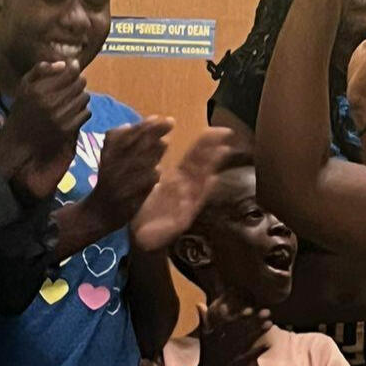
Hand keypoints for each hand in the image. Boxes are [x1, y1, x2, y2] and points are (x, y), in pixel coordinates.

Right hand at [0, 60, 89, 198]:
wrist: (19, 139)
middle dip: (78, 81)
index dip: (74, 67)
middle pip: (80, 84)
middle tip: (72, 84)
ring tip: (71, 98)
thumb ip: (40, 69)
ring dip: (80, 95)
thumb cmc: (22, 109)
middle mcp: (51, 104)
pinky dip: (82, 110)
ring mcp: (61, 118)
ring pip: (85, 97)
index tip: (73, 67)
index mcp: (40, 90)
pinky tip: (72, 110)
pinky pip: (86, 113)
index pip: (70, 72)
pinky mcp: (68, 130)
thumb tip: (64, 64)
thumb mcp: (24, 85)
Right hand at [83, 116, 173, 228]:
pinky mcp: (126, 198)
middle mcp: (111, 167)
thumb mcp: (106, 161)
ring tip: (166, 143)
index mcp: (107, 155)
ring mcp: (119, 183)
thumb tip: (127, 124)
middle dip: (152, 132)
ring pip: (138, 163)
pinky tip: (158, 171)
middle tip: (170, 122)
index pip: (125, 135)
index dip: (141, 126)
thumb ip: (115, 143)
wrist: (98, 213)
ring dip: (153, 152)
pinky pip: (140, 185)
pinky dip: (150, 176)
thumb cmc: (107, 183)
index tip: (157, 117)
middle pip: (133, 145)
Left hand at [130, 127, 234, 251]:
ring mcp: (187, 203)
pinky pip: (194, 203)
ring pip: (201, 181)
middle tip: (225, 133)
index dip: (205, 143)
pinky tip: (211, 180)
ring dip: (212, 165)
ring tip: (222, 151)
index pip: (194, 157)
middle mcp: (186, 188)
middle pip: (201, 166)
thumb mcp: (151, 184)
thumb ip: (157, 168)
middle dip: (213, 149)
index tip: (216, 129)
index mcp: (178, 178)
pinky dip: (203, 192)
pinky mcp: (183, 218)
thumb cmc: (146, 208)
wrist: (140, 236)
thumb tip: (162, 142)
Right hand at [195, 298, 270, 365]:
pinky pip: (251, 355)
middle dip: (255, 321)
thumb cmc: (207, 352)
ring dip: (259, 332)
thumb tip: (199, 302)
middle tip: (267, 312)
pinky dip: (259, 350)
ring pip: (248, 340)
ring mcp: (233, 353)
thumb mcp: (204, 335)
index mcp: (217, 335)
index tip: (250, 309)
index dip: (240, 317)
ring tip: (271, 323)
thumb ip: (203, 318)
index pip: (230, 324)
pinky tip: (269, 344)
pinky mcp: (239, 362)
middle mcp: (226, 343)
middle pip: (242, 330)